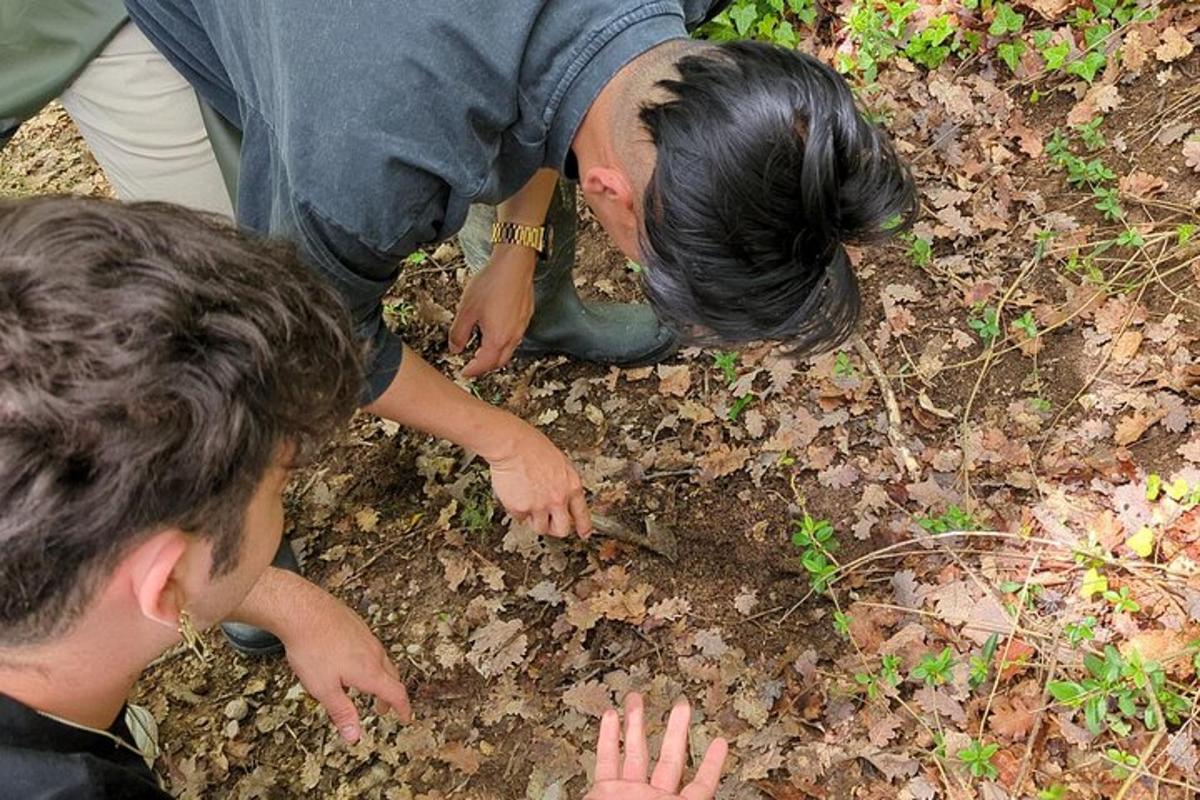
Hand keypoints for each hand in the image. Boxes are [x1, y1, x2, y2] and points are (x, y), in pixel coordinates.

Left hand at [275, 580, 411, 742]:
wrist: (303, 610)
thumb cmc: (312, 647)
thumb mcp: (324, 689)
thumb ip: (341, 712)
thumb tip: (354, 736)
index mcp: (369, 671)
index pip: (396, 693)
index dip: (403, 708)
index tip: (406, 717)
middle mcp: (373, 652)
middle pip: (392, 677)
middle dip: (390, 695)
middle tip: (382, 708)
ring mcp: (366, 636)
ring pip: (381, 660)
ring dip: (379, 677)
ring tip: (364, 686)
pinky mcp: (356, 624)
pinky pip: (370, 646)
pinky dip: (369, 660)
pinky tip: (350, 660)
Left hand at [449, 245, 535, 377]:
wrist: (514, 265)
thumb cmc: (492, 284)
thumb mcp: (466, 310)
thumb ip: (458, 333)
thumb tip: (455, 348)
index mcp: (497, 338)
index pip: (484, 365)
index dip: (472, 371)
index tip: (464, 372)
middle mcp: (513, 337)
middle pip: (499, 362)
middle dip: (484, 366)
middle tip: (472, 364)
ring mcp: (521, 328)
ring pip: (508, 350)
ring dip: (494, 354)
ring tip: (481, 348)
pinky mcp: (525, 318)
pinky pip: (515, 338)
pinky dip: (503, 342)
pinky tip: (494, 331)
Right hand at [486, 413, 590, 537]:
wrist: (512, 445)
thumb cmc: (532, 447)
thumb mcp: (560, 463)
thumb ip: (563, 483)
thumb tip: (561, 498)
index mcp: (571, 485)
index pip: (582, 513)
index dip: (583, 527)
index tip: (584, 534)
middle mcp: (558, 499)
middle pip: (562, 530)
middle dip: (555, 529)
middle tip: (548, 523)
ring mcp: (540, 506)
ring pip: (540, 528)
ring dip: (534, 520)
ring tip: (528, 502)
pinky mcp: (521, 509)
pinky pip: (520, 518)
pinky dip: (517, 510)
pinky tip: (516, 494)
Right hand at [586, 693, 727, 799]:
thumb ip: (698, 799)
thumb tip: (715, 787)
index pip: (701, 785)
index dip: (711, 763)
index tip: (720, 742)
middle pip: (670, 759)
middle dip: (675, 730)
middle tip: (682, 704)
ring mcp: (628, 794)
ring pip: (635, 752)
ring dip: (636, 723)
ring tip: (638, 698)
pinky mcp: (604, 792)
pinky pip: (606, 760)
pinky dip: (608, 737)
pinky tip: (610, 716)